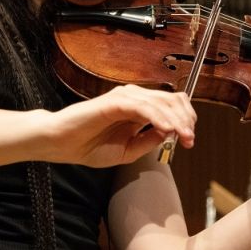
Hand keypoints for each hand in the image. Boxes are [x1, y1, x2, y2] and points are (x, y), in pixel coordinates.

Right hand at [46, 84, 196, 166]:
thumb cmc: (89, 146)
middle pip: (171, 100)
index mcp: (139, 108)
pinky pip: (142, 107)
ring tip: (183, 136)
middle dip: (185, 120)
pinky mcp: (113, 102)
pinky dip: (157, 117)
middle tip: (190, 140)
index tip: (190, 139)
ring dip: (176, 120)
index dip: (185, 119)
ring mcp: (124, 98)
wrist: (60, 144)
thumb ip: (149, 141)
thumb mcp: (128, 151)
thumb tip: (171, 133)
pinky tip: (167, 128)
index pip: (172, 104)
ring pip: (160, 102)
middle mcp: (134, 98)